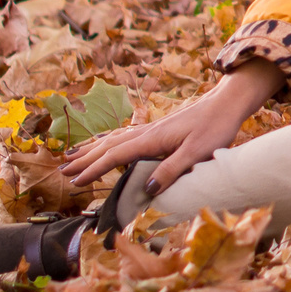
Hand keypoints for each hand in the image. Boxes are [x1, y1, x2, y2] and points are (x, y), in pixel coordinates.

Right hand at [60, 60, 282, 198]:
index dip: (94, 170)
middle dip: (85, 160)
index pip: (115, 157)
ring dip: (93, 149)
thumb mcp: (197, 152)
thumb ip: (172, 169)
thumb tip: (148, 190)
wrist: (228, 102)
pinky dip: (109, 141)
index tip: (75, 183)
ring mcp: (152, 129)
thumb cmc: (216, 126)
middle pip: (108, 146)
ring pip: (114, 139)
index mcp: (152, 140)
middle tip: (63, 171)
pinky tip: (106, 143)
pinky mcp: (159, 129)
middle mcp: (147, 132)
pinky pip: (125, 136)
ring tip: (73, 156)